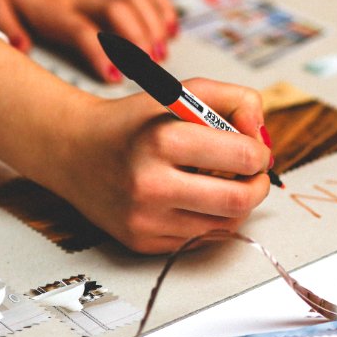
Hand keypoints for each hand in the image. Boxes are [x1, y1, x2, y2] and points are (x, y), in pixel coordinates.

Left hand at [0, 0, 177, 81]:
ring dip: (155, 27)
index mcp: (52, 4)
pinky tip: (170, 31)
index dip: (100, 52)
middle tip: (148, 68)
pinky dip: (164, 9)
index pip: (81, 28)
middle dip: (138, 40)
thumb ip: (4, 26)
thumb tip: (20, 48)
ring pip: (138, 0)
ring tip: (160, 55)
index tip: (114, 75)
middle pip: (119, 11)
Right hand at [49, 79, 272, 253]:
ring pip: (224, 225)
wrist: (74, 151)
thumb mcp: (182, 93)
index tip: (255, 148)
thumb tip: (263, 137)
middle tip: (254, 174)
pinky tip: (198, 199)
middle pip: (239, 201)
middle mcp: (150, 184)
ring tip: (223, 183)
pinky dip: (210, 220)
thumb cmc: (135, 122)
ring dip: (237, 205)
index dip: (260, 152)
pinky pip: (199, 240)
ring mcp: (145, 219)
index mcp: (162, 140)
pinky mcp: (141, 242)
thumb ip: (234, 100)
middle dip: (258, 186)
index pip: (243, 157)